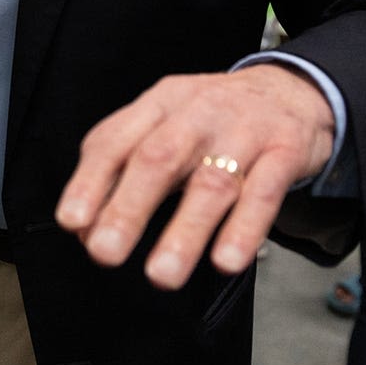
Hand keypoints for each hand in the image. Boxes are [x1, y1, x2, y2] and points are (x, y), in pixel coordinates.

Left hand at [55, 63, 333, 289]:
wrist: (293, 91)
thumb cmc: (215, 121)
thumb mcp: (166, 127)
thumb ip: (124, 170)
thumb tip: (86, 229)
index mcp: (160, 104)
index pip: (116, 140)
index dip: (90, 181)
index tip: (72, 221)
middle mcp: (198, 112)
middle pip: (159, 158)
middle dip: (128, 208)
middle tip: (105, 252)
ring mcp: (244, 130)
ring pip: (211, 182)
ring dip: (184, 231)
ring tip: (162, 274)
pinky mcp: (285, 151)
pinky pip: (264, 191)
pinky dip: (244, 228)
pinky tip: (226, 261)